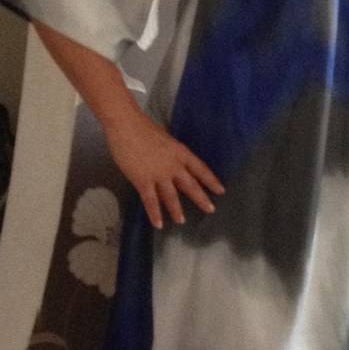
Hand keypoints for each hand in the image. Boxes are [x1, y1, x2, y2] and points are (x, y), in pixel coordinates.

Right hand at [104, 109, 225, 228]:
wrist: (126, 125)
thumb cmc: (143, 129)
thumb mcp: (165, 141)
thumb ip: (171, 155)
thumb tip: (172, 167)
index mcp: (181, 153)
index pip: (201, 169)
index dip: (211, 181)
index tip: (220, 190)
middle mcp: (174, 165)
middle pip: (191, 185)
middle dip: (201, 199)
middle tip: (210, 210)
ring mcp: (159, 174)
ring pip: (172, 197)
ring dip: (177, 210)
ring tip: (181, 221)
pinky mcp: (142, 180)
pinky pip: (151, 201)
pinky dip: (155, 213)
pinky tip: (158, 224)